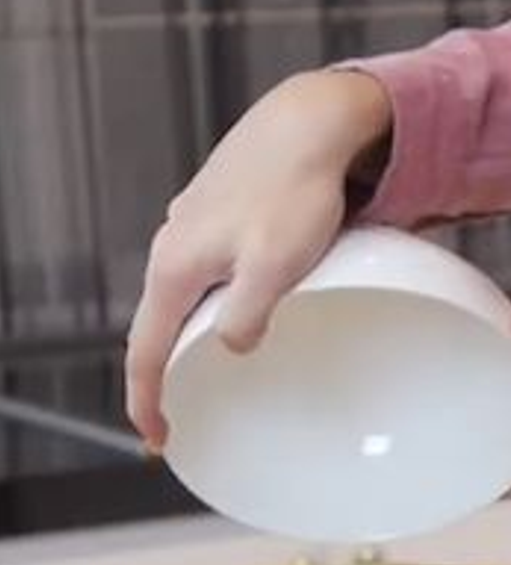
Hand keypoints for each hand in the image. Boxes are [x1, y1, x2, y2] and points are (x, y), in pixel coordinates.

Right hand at [125, 70, 391, 448]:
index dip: (147, 401)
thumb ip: (247, 315)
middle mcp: (174, 245)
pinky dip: (213, 301)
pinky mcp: (221, 213)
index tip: (156, 439)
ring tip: (206, 371)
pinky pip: (209, 270)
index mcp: (176, 267)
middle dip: (163, 374)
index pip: (146, 350)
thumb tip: (232, 347)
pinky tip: (238, 309)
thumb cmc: (295, 194)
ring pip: (183, 295)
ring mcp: (195, 226)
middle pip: (158, 324)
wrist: (310, 125)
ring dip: (188, 336)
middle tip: (178, 414)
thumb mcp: (274, 268)